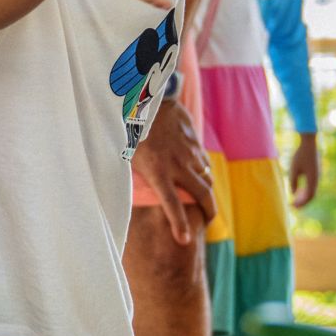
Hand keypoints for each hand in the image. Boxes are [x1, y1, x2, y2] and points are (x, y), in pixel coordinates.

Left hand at [131, 96, 214, 243]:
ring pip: (206, 176)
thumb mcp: (126, 157)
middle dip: (209, 210)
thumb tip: (134, 194)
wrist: (142, 95)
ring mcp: (189, 151)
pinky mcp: (193, 139)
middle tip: (209, 219)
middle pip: (202, 194)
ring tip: (203, 197)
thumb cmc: (127, 129)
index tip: (184, 240)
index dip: (179, 225)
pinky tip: (198, 172)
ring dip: (206, 189)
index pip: (172, 204)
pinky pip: (203, 159)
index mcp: (158, 171)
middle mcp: (178, 164)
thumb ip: (136, 177)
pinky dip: (203, 170)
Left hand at [288, 132, 320, 208]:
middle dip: (303, 202)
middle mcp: (316, 179)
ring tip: (295, 200)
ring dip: (304, 197)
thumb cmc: (300, 155)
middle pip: (311, 196)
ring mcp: (317, 176)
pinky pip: (311, 186)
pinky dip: (305, 191)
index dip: (301, 203)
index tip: (293, 206)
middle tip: (293, 206)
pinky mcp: (315, 173)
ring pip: (311, 191)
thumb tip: (294, 193)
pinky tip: (299, 191)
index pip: (308, 196)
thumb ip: (293, 182)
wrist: (309, 144)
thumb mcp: (293, 169)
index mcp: (312, 179)